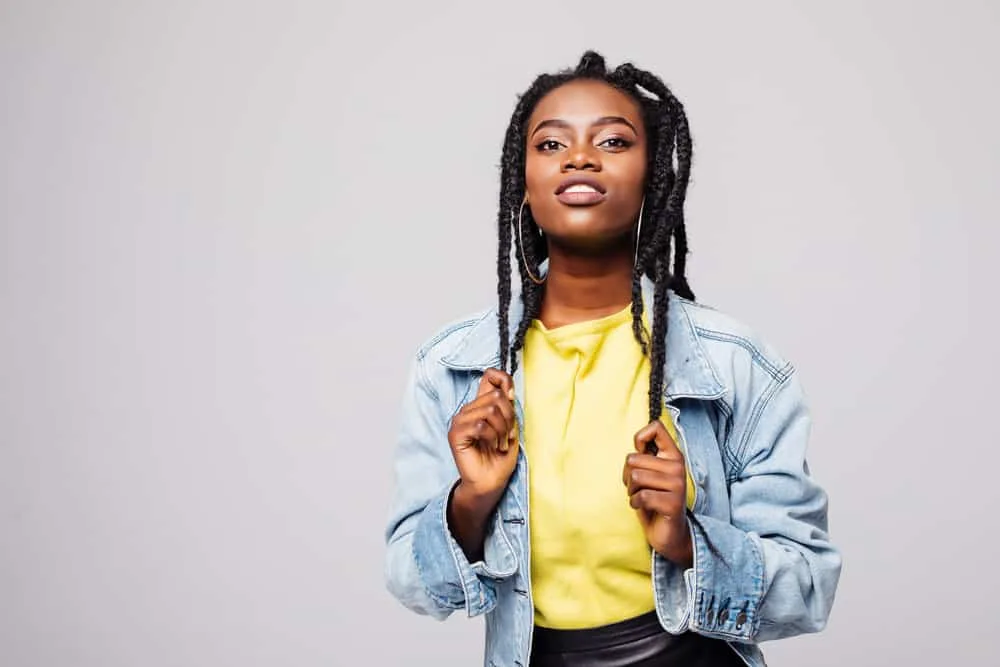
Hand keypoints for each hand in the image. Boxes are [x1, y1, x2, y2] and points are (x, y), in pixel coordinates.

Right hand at [447, 368, 518, 503]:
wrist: (491, 482)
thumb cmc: (500, 458)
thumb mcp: (511, 427)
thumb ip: (508, 407)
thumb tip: (508, 390)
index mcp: (481, 405)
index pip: (490, 376)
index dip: (504, 380)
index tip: (512, 397)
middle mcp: (469, 410)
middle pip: (496, 396)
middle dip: (509, 418)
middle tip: (508, 436)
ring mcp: (460, 421)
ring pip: (490, 410)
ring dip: (502, 430)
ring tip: (501, 443)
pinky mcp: (456, 434)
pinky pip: (480, 425)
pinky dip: (493, 437)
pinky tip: (494, 447)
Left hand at [623, 419, 693, 566]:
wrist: (670, 533)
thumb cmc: (655, 499)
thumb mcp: (650, 473)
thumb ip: (646, 456)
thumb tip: (638, 442)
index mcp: (673, 455)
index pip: (656, 427)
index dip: (639, 439)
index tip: (641, 455)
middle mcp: (678, 467)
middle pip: (633, 458)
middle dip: (627, 476)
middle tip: (639, 488)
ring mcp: (677, 485)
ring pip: (635, 476)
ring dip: (631, 490)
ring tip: (642, 497)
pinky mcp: (673, 503)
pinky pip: (641, 495)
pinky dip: (635, 503)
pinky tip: (644, 507)